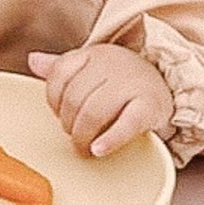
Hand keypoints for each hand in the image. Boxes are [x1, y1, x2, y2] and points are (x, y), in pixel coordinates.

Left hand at [27, 43, 173, 157]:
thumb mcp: (94, 70)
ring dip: (84, 136)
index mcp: (95, 54)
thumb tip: (34, 61)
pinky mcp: (150, 107)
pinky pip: (126, 125)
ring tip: (86, 147)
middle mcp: (113, 64)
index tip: (60, 114)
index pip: (59, 74)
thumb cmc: (124, 83)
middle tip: (75, 137)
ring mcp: (133, 84)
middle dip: (69, 123)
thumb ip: (63, 68)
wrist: (170, 88)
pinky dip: (109, 140)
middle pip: (74, 97)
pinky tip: (99, 150)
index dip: (54, 100)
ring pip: (94, 112)